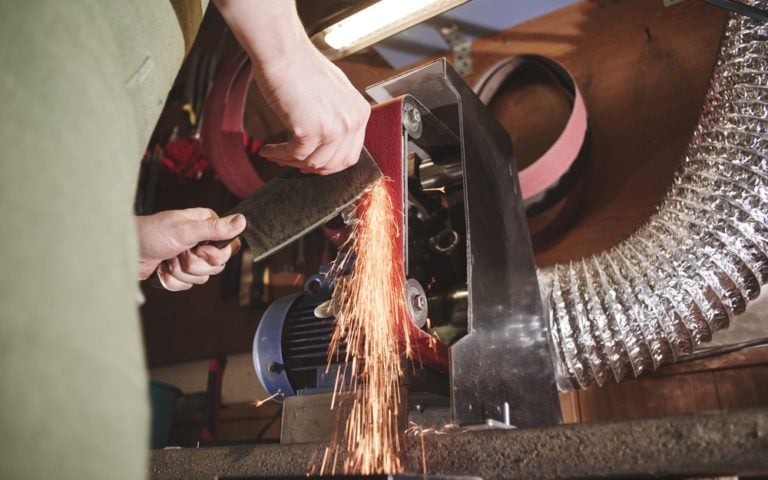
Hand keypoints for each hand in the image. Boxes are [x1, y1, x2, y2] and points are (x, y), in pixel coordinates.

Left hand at [135, 208, 245, 290]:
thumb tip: (242, 221)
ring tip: (167, 260)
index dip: (215, 254)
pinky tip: (161, 269)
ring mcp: (189, 257)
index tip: (200, 249)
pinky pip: (186, 286)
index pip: (229, 246)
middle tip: (179, 253)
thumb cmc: (151, 234)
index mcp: (206, 225)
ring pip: (201, 278)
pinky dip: (172, 281)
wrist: (124, 251)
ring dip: (180, 273)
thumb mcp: (186, 230)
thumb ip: (215, 228)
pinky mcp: (178, 272)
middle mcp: (200, 241)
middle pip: (216, 265)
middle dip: (194, 264)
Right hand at [213, 0, 369, 174]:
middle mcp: (351, 122)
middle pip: (335, 164)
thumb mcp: (334, 93)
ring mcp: (333, 127)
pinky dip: (279, 156)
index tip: (313, 164)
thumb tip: (327, 142)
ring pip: (314, 163)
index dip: (330, 164)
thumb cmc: (302, 67)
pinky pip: (295, 155)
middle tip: (293, 164)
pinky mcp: (310, 131)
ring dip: (291, 162)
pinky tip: (267, 150)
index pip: (351, 154)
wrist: (284, 52)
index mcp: (360, 112)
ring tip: (276, 155)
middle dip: (312, 169)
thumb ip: (337, 117)